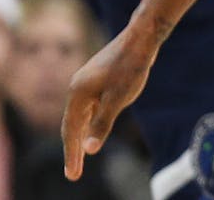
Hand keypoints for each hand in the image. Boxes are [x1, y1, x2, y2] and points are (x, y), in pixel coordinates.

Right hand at [63, 23, 160, 179]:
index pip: (70, 131)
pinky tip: (93, 127)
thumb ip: (102, 124)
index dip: (71, 154)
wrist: (142, 38)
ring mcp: (85, 81)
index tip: (73, 176)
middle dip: (72, 149)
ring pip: (80, 115)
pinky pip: (88, 106)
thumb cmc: (131, 68)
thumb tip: (88, 150)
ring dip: (80, 134)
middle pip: (71, 124)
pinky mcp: (96, 78)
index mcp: (77, 94)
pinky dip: (88, 120)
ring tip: (80, 155)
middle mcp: (76, 87)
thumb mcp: (118, 99)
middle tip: (74, 173)